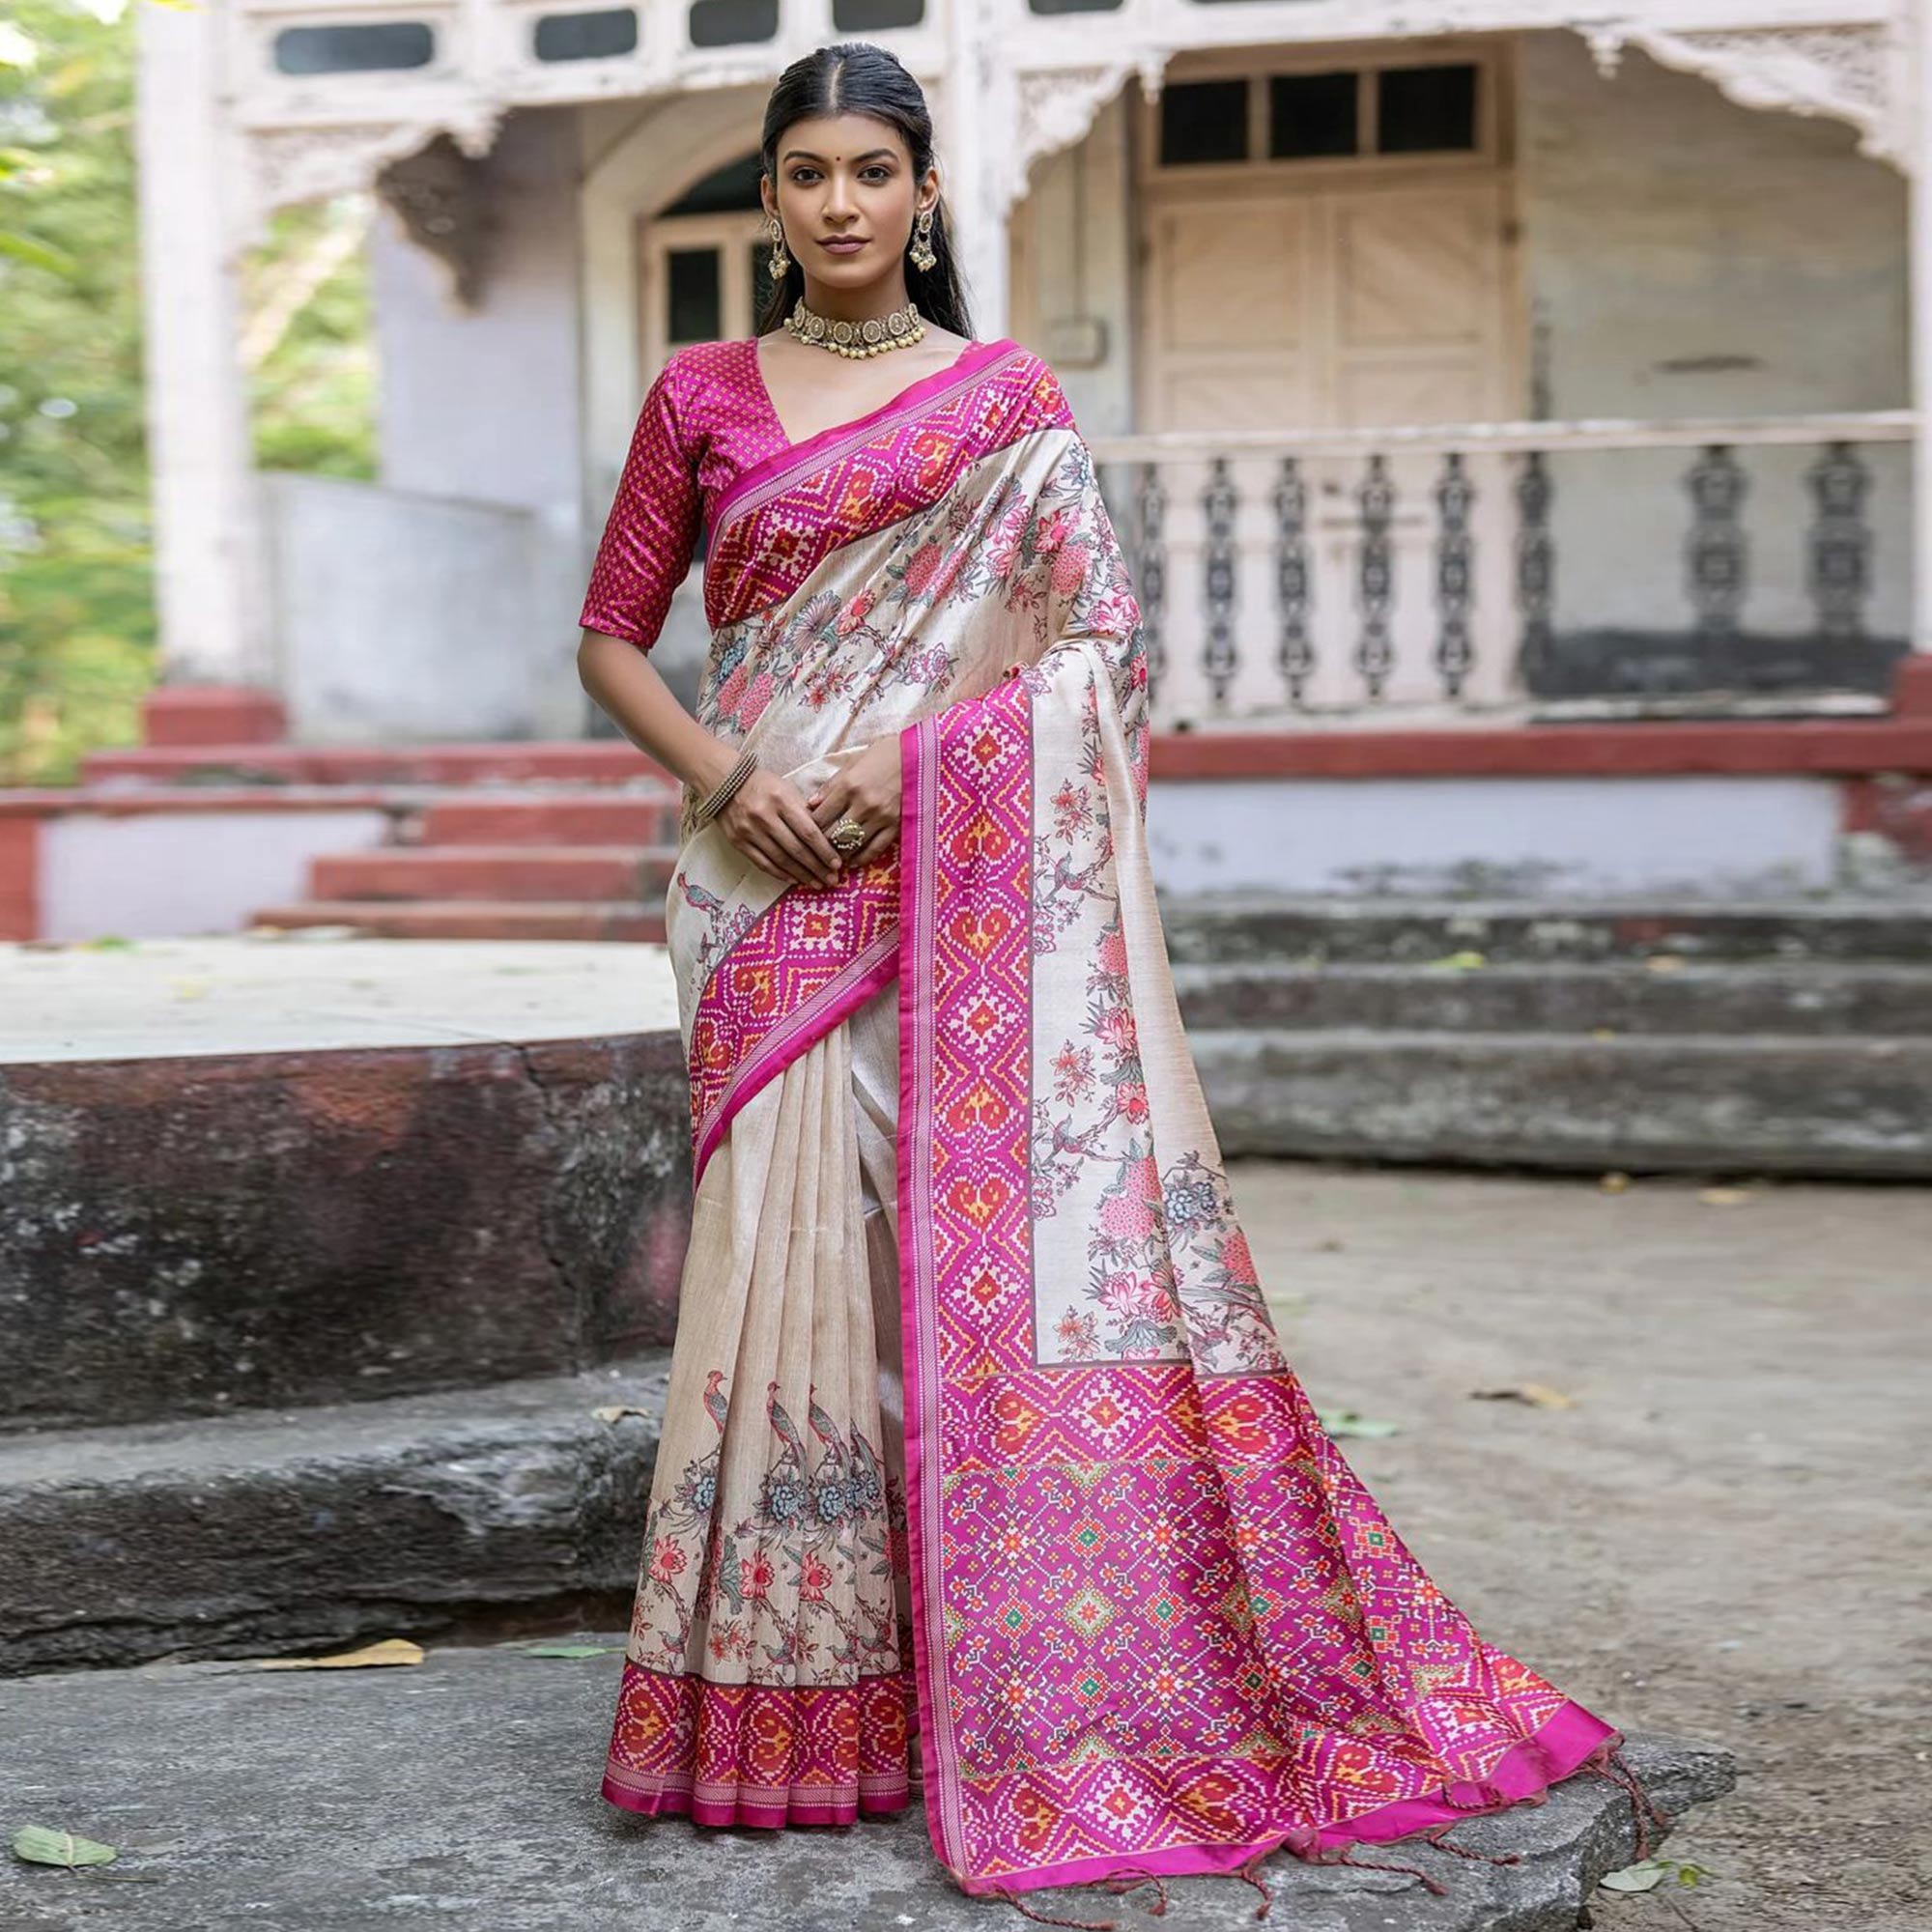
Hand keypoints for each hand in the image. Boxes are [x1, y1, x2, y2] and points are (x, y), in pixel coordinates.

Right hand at [716, 767, 844, 888]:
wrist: (724, 782)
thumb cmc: (763, 785)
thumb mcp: (787, 789)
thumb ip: (805, 811)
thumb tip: (827, 836)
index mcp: (781, 800)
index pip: (808, 831)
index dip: (824, 850)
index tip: (837, 863)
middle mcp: (765, 817)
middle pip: (796, 849)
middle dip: (817, 867)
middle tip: (832, 880)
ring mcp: (750, 831)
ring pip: (781, 860)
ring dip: (801, 875)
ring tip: (817, 884)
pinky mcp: (739, 842)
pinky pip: (763, 863)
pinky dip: (781, 874)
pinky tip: (795, 880)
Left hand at [806, 735, 901, 870]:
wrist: (919, 755)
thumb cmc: (883, 754)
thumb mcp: (853, 763)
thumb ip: (831, 786)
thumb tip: (811, 805)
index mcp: (848, 785)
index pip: (820, 816)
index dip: (809, 827)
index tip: (804, 832)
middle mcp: (863, 804)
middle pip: (832, 834)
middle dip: (820, 844)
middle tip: (814, 849)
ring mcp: (880, 817)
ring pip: (851, 845)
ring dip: (838, 853)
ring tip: (831, 857)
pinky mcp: (896, 825)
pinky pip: (874, 849)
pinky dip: (860, 858)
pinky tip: (852, 860)